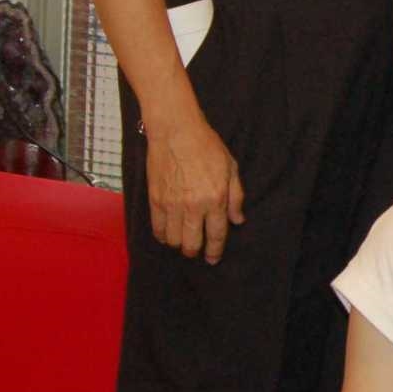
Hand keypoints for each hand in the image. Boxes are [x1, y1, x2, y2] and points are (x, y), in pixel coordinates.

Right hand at [142, 92, 245, 263]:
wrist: (176, 132)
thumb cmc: (207, 147)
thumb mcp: (231, 168)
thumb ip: (236, 197)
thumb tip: (238, 220)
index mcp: (215, 199)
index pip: (216, 234)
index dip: (215, 251)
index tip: (213, 259)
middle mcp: (193, 206)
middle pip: (192, 243)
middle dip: (195, 251)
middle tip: (197, 251)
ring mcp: (172, 205)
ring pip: (174, 239)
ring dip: (179, 244)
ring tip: (183, 240)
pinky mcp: (155, 200)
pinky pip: (157, 228)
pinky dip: (163, 235)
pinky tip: (168, 234)